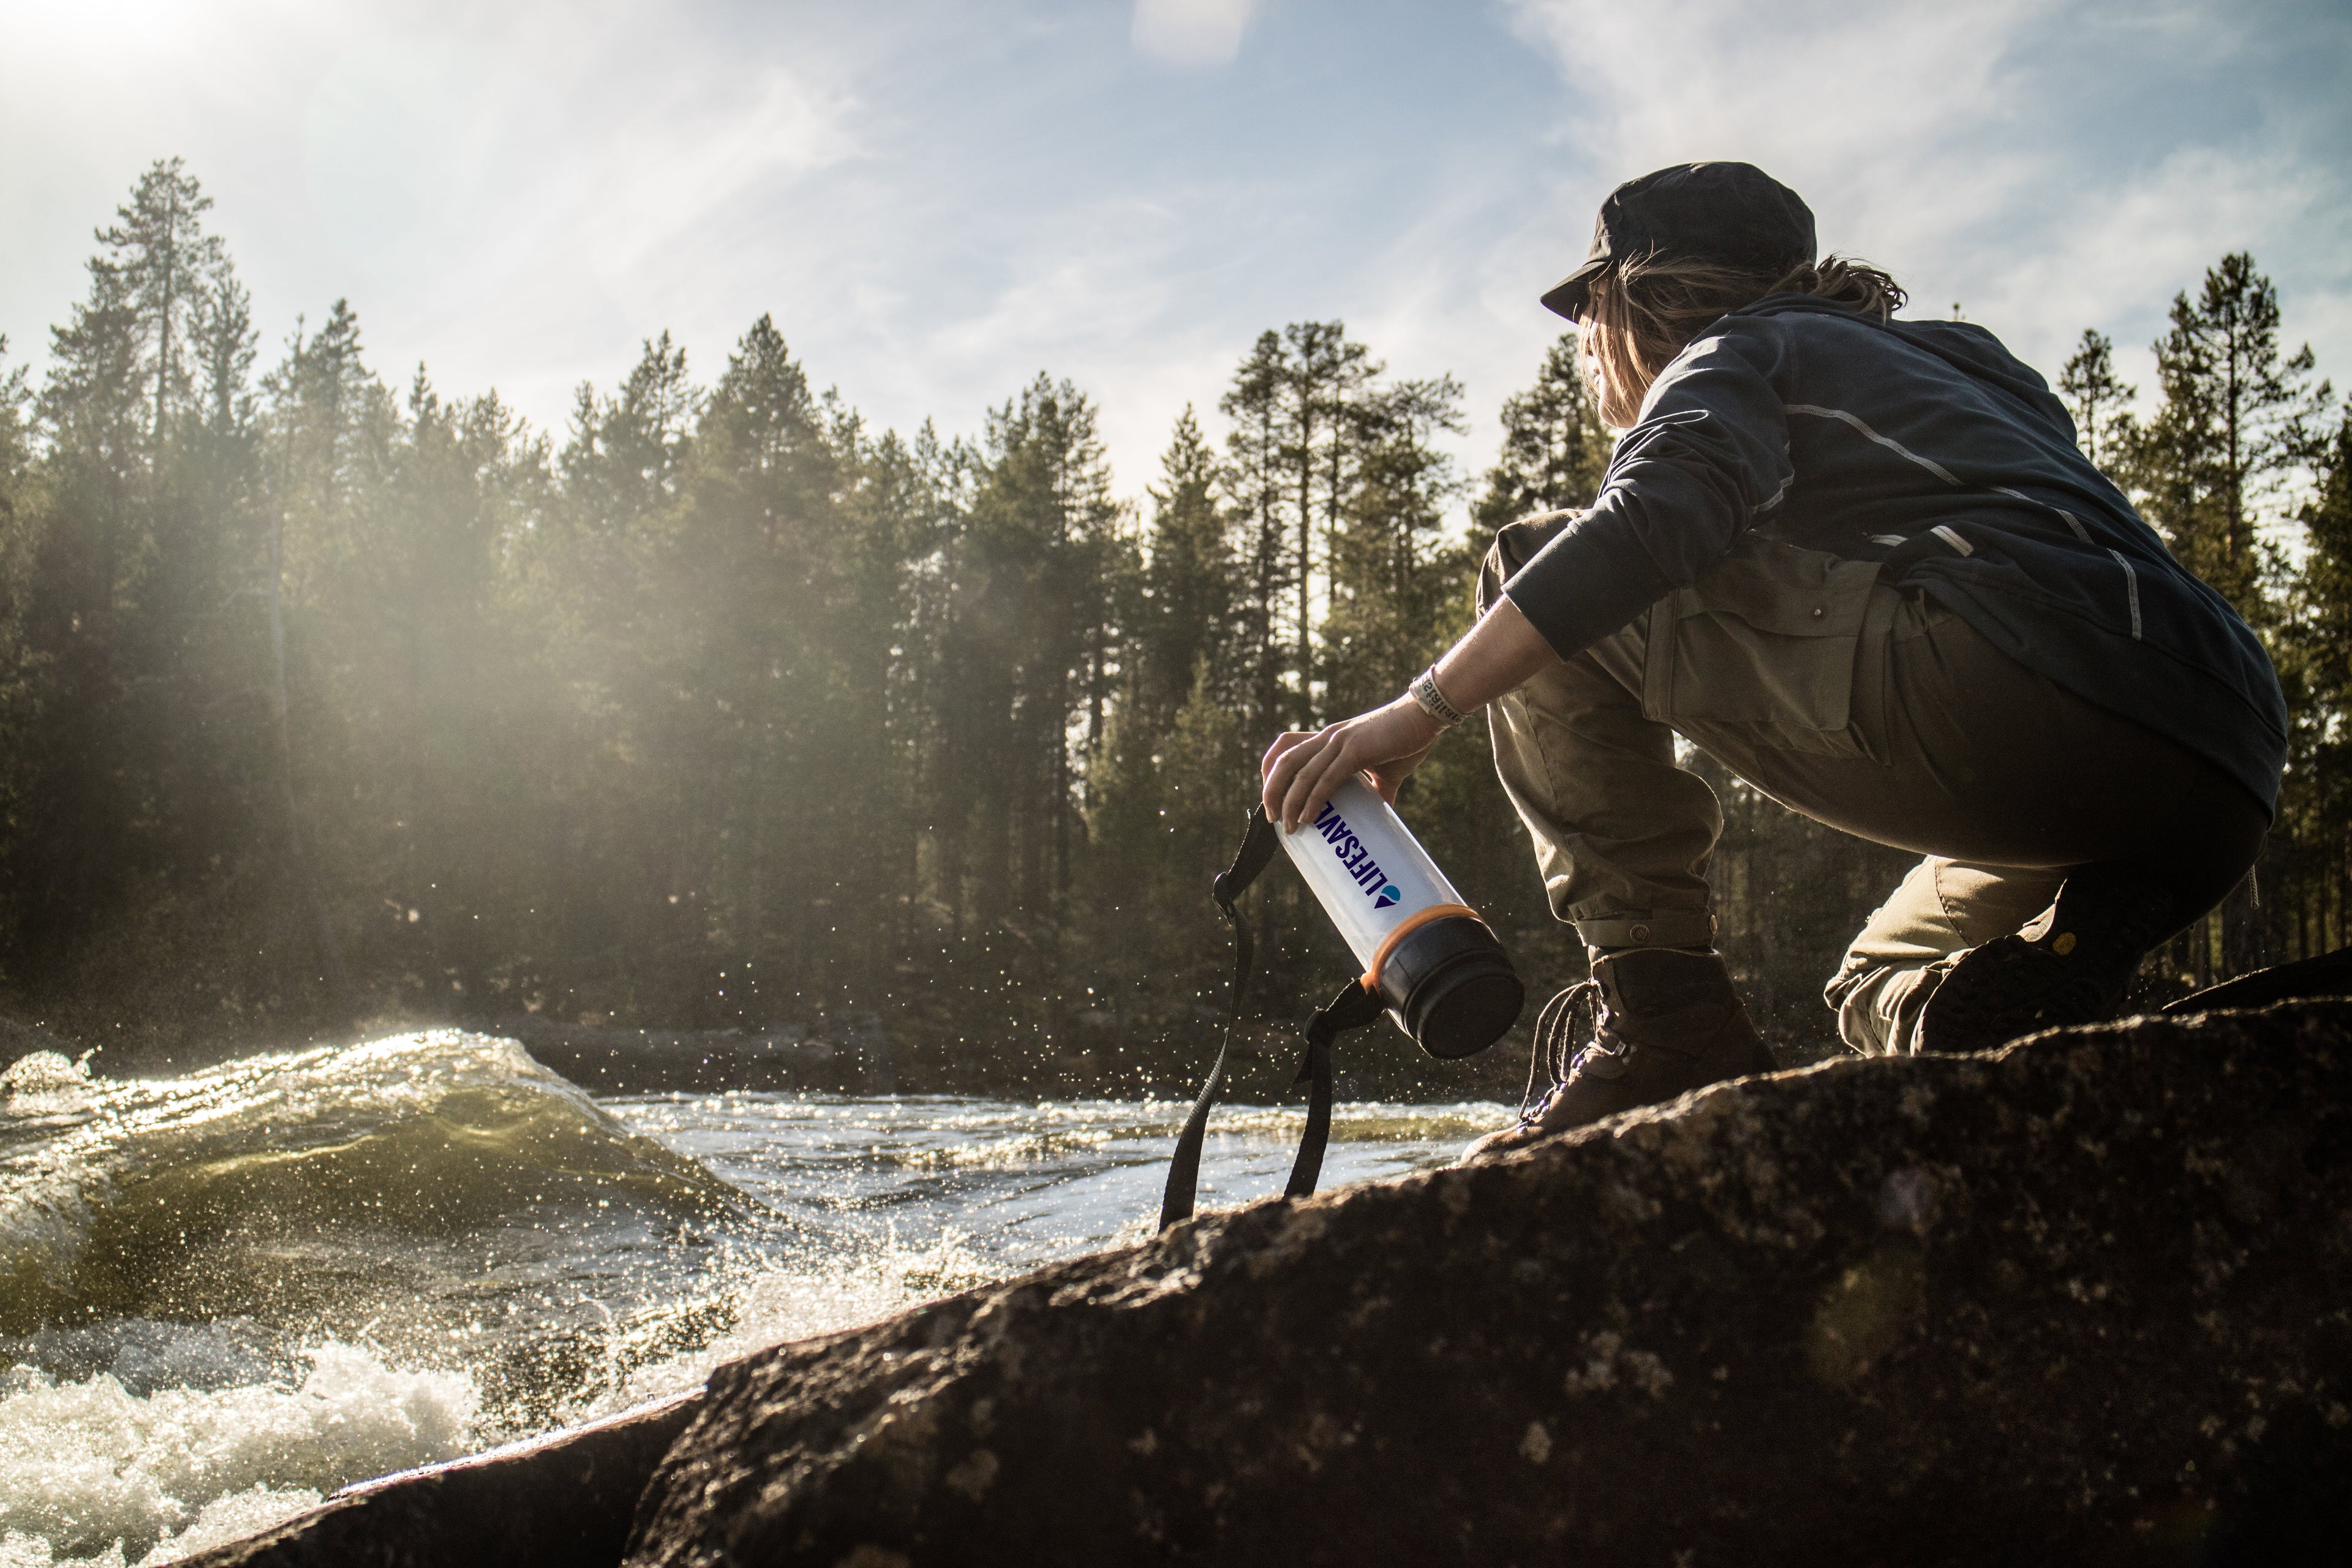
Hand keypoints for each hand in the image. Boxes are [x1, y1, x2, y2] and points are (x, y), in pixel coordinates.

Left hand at [1260, 696, 1445, 831]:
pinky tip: (1307, 817)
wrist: (1425, 717)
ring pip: (1302, 773)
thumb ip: (1377, 790)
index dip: (1271, 771)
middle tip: (1272, 819)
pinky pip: (1327, 779)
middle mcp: (1328, 737)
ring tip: (1288, 827)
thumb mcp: (1385, 769)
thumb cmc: (1406, 740)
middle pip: (1284, 761)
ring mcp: (1340, 742)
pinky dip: (1313, 800)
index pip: (1286, 748)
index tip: (1272, 797)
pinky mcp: (1355, 751)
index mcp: (1329, 739)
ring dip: (1290, 802)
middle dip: (1271, 791)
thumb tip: (1381, 815)